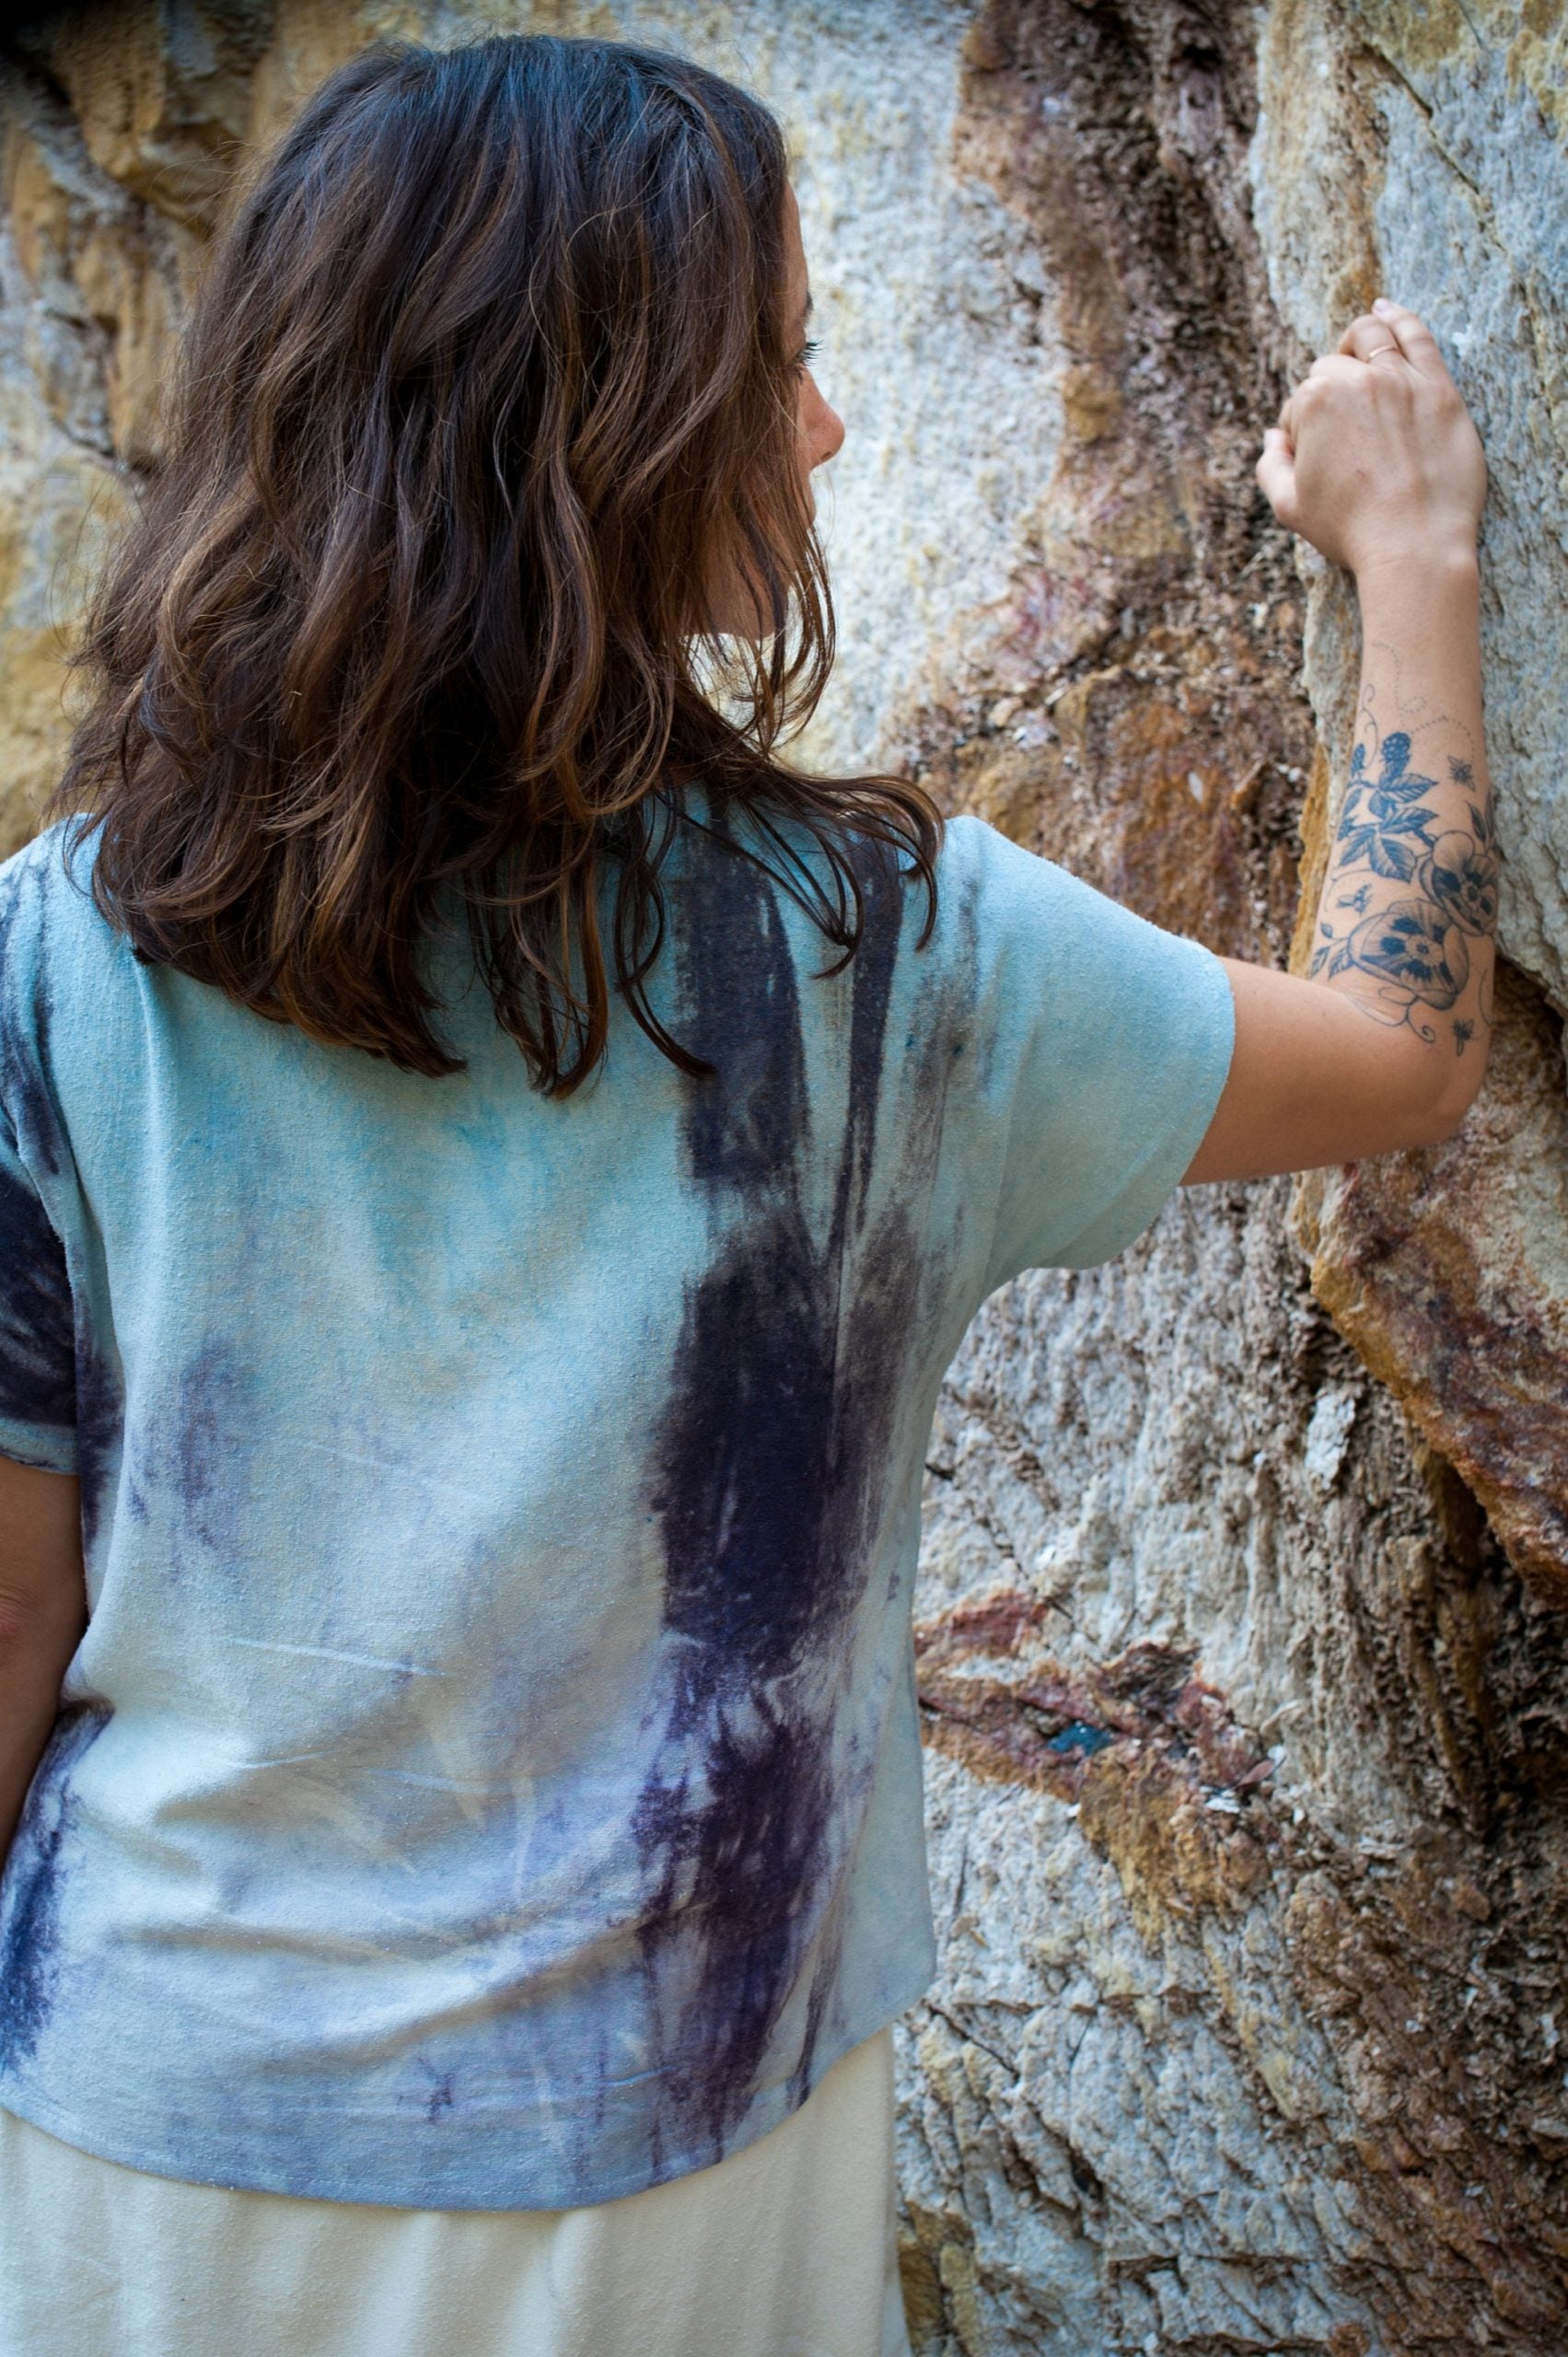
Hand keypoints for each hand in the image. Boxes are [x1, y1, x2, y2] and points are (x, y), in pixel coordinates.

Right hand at [1255, 299, 1484, 579]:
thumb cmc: (1351, 530)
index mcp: (1313, 403)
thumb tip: (1272, 437)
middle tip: (1342, 433)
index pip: (1300, 403)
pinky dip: (1398, 316)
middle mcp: (1356, 380)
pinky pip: (1417, 334)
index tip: (1316, 460)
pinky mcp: (1438, 386)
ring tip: (1355, 355)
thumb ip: (1270, 466)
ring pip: (1370, 337)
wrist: (1415, 545)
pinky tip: (1385, 309)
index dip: (1303, 434)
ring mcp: (1401, 378)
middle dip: (1329, 394)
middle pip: (1332, 370)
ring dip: (1355, 342)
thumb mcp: (1290, 507)